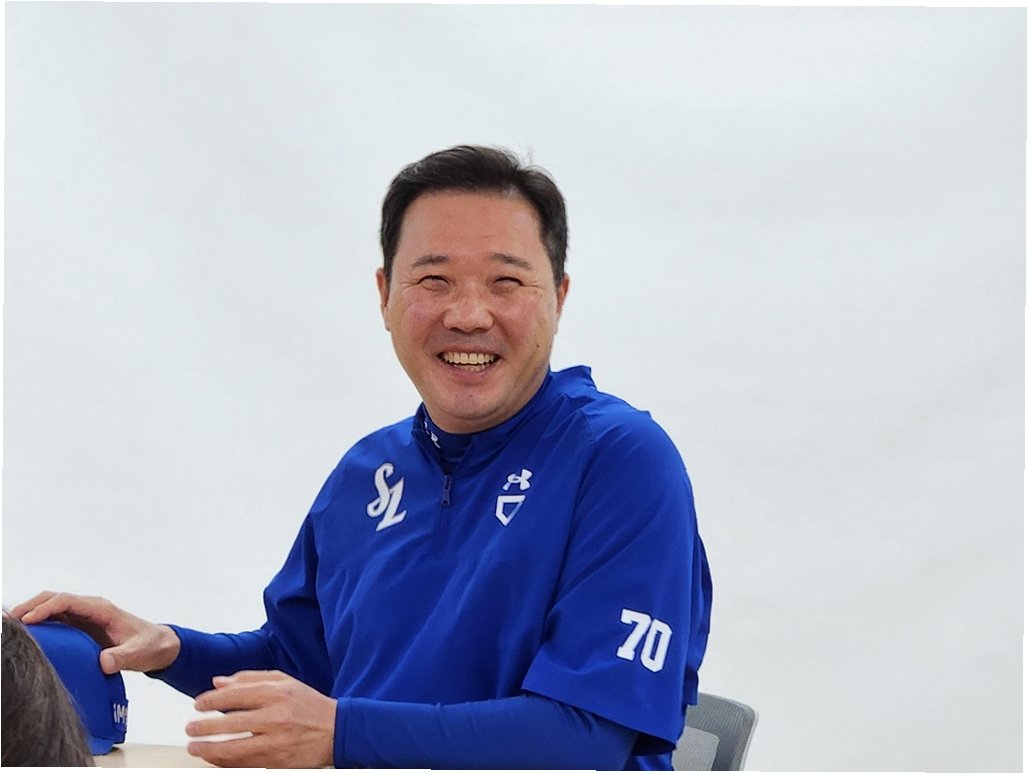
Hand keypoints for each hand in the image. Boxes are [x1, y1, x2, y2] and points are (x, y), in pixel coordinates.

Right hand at [10, 591, 179, 673]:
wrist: (157, 646)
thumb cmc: (149, 645)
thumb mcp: (138, 652)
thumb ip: (122, 657)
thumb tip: (104, 662)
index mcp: (101, 609)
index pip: (68, 601)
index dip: (46, 608)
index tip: (28, 620)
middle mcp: (90, 609)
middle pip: (54, 599)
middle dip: (31, 606)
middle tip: (9, 621)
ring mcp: (83, 617)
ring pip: (51, 607)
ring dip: (31, 613)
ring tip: (10, 626)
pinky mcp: (80, 627)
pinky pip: (54, 620)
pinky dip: (38, 623)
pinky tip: (25, 634)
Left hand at [186, 671, 335, 767]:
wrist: (337, 730)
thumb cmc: (308, 704)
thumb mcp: (284, 682)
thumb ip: (250, 679)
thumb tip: (218, 682)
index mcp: (277, 693)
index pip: (235, 695)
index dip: (211, 701)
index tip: (197, 705)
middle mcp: (276, 717)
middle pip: (231, 723)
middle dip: (204, 727)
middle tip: (190, 728)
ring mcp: (276, 742)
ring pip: (234, 749)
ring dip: (209, 750)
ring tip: (194, 748)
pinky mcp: (278, 762)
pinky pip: (244, 765)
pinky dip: (225, 763)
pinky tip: (214, 759)